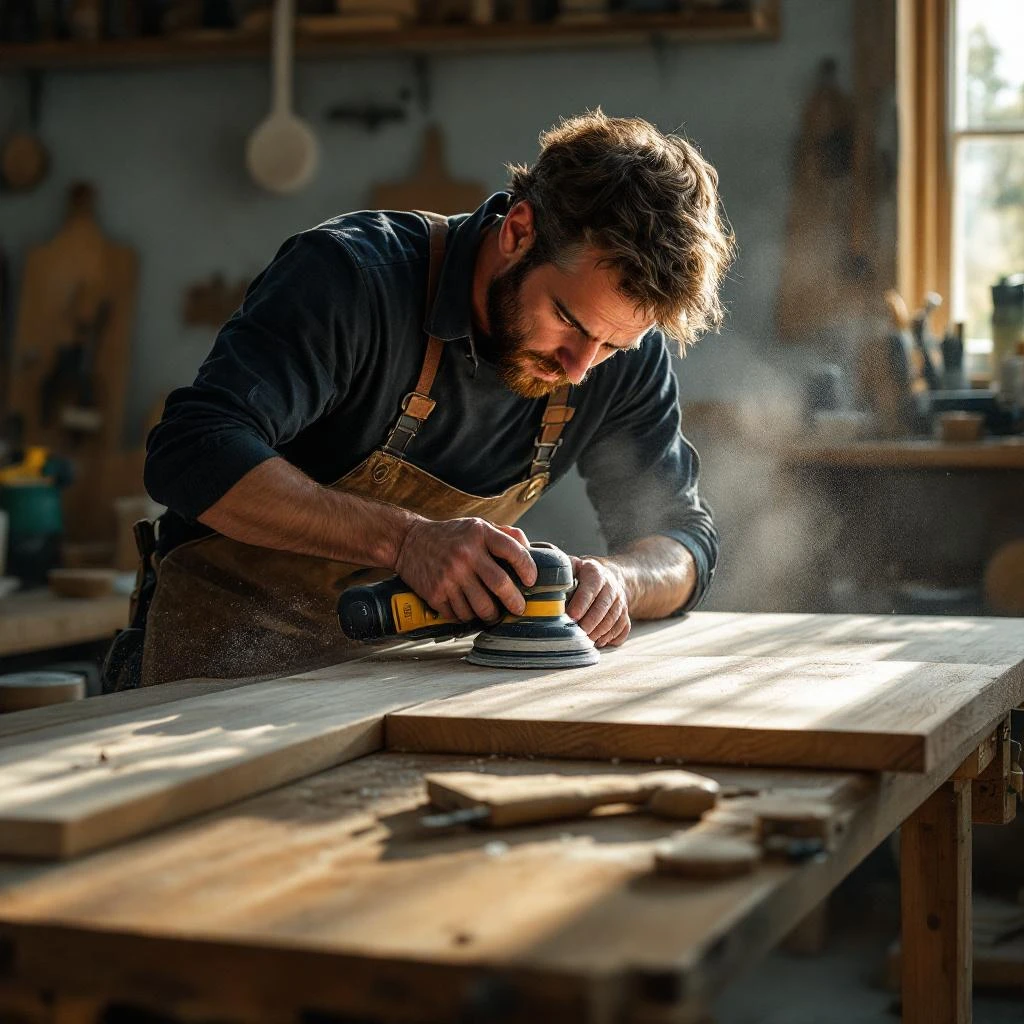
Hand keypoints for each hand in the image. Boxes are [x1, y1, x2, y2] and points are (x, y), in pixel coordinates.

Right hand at [395, 518, 536, 623]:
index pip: (513, 551)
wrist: (408, 541)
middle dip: (515, 602)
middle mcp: (465, 554)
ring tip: (493, 612)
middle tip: (518, 608)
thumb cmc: (450, 535)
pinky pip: (460, 614)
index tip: (531, 580)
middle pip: (500, 585)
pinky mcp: (436, 593)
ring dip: (491, 614)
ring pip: (481, 607)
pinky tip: (469, 610)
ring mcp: (449, 575)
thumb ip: (504, 535)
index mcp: (479, 534)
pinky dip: (467, 616)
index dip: (528, 568)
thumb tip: (530, 550)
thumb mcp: (477, 525)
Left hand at [567, 556, 630, 647]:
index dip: (581, 603)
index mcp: (595, 573)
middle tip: (577, 634)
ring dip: (599, 633)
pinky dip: (611, 637)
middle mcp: (611, 586)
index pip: (590, 588)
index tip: (571, 616)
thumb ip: (559, 574)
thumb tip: (540, 585)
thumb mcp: (571, 566)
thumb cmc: (582, 575)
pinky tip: (598, 642)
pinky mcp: (625, 615)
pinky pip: (622, 628)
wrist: (608, 577)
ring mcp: (621, 602)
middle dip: (590, 623)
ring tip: (585, 641)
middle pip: (603, 607)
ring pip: (613, 620)